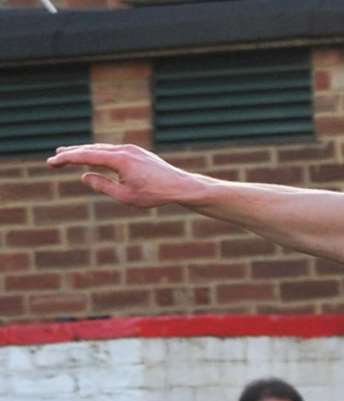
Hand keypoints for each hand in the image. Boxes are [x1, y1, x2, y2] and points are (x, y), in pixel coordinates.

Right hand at [47, 143, 208, 207]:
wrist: (181, 186)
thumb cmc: (155, 194)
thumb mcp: (125, 196)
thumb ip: (103, 185)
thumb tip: (84, 176)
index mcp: (119, 159)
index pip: (85, 155)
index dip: (66, 159)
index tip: (51, 162)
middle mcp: (124, 150)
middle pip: (91, 148)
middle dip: (72, 153)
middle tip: (55, 156)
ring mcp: (131, 149)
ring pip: (102, 148)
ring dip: (85, 151)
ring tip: (70, 154)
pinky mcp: (137, 152)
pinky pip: (112, 151)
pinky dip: (99, 153)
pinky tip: (94, 157)